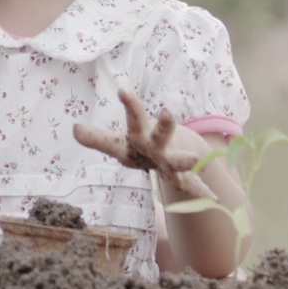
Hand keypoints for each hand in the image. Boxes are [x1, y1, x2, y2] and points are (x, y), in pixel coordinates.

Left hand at [72, 89, 215, 200]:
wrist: (176, 152)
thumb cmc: (140, 147)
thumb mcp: (118, 145)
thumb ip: (97, 138)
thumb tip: (74, 129)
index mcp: (140, 136)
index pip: (134, 118)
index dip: (130, 105)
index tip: (123, 91)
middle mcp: (159, 145)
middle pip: (161, 134)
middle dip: (164, 125)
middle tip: (166, 114)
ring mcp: (173, 161)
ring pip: (179, 161)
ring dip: (186, 160)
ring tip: (194, 159)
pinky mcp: (184, 177)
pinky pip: (194, 187)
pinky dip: (202, 192)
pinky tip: (213, 198)